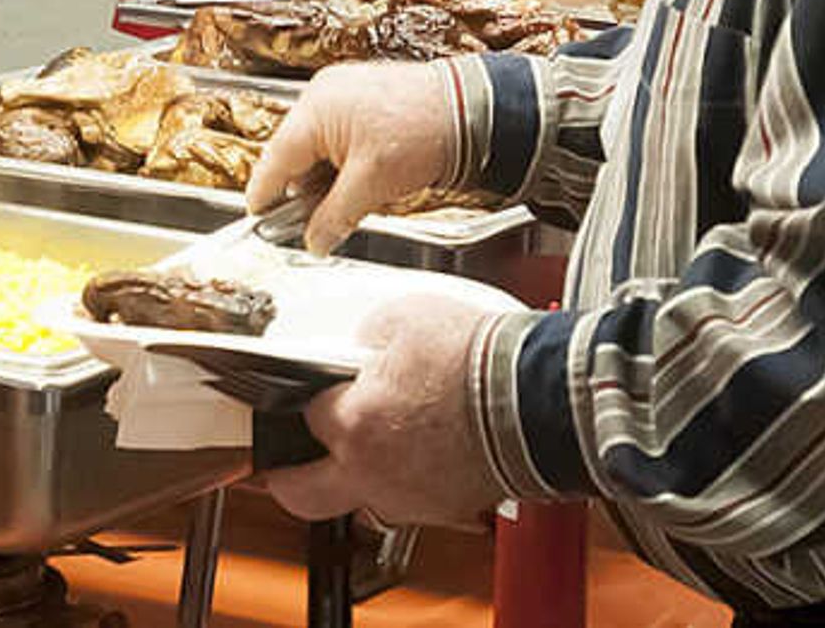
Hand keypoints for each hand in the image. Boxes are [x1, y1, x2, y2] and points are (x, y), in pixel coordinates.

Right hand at [246, 61, 462, 252]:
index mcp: (316, 109)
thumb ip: (334, 216)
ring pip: (321, 148)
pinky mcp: (367, 99)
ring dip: (330, 179)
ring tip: (355, 199)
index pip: (274, 161)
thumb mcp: (372, 185)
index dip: (265, 195)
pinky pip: (342, 137)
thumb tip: (315, 240)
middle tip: (318, 221)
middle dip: (308, 191)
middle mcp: (325, 95)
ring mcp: (346, 93)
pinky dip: (347, 163)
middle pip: (296, 154)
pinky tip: (368, 180)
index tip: (260, 220)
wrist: (475, 108)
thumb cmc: (427, 129)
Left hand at [260, 296, 523, 527]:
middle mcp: (372, 474)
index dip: (307, 397)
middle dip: (287, 478)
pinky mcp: (448, 508)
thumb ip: (369, 333)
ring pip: (360, 503)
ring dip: (356, 479)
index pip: (303, 417)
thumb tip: (363, 339)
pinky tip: (424, 450)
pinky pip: (411, 502)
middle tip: (286, 464)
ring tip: (374, 447)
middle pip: (301, 495)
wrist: (537, 397)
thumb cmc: (481, 361)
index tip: (314, 391)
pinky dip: (409, 481)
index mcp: (353, 426)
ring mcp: (411, 498)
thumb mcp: (407, 316)